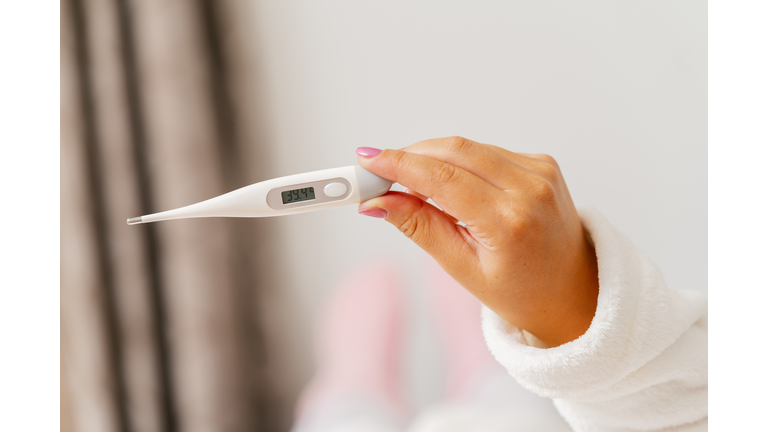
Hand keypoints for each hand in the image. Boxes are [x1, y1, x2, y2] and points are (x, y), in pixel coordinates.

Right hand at [356, 137, 598, 346]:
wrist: (573, 291)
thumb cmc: (521, 290)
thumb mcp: (463, 269)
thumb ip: (420, 227)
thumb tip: (379, 201)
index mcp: (509, 222)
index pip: (441, 178)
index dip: (398, 165)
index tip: (367, 161)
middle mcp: (530, 189)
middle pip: (453, 150)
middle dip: (410, 156)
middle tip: (378, 172)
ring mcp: (540, 171)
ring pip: (469, 148)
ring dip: (433, 159)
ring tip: (413, 187)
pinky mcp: (542, 163)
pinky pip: (487, 152)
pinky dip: (461, 163)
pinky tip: (453, 186)